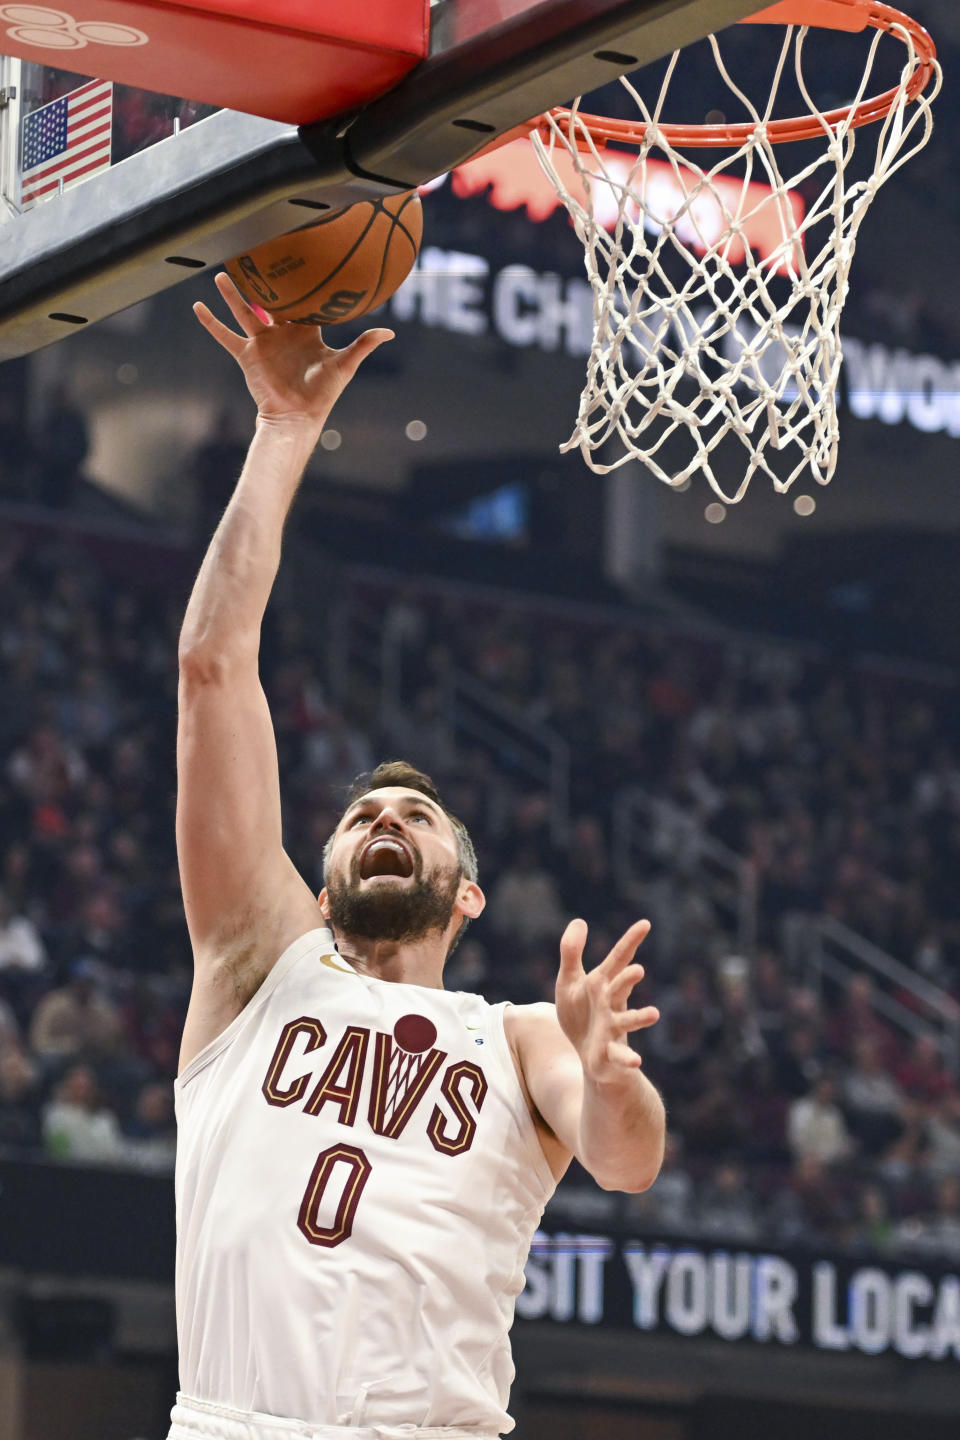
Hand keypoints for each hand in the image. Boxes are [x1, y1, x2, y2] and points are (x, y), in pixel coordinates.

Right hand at [193, 272, 393, 429]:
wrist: (297, 417)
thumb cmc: (322, 394)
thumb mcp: (345, 365)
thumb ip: (362, 345)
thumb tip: (389, 333)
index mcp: (306, 332)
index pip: (303, 302)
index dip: (302, 283)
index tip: (298, 258)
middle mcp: (282, 333)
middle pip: (270, 301)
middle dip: (263, 281)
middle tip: (257, 255)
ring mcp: (262, 343)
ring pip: (244, 312)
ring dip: (233, 294)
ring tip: (222, 273)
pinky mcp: (247, 355)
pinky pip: (225, 336)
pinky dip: (212, 324)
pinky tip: (197, 308)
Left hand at [555, 918, 658, 1084]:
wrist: (587, 1054)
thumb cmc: (581, 1014)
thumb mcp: (569, 982)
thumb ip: (571, 952)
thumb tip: (580, 921)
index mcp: (602, 984)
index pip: (617, 959)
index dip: (630, 942)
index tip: (645, 923)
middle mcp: (611, 1004)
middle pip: (620, 989)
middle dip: (627, 980)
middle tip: (638, 970)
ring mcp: (612, 1029)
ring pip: (627, 1021)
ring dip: (639, 1018)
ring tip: (654, 1014)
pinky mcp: (608, 1052)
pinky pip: (619, 1055)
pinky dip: (627, 1058)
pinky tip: (636, 1061)